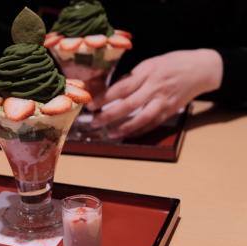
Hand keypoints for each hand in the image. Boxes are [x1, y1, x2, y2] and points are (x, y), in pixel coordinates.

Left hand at [87, 49, 222, 137]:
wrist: (202, 69)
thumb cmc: (173, 62)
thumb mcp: (151, 62)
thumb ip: (133, 76)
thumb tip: (114, 89)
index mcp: (148, 72)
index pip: (122, 87)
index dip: (104, 97)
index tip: (91, 104)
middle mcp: (155, 88)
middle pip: (129, 104)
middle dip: (109, 115)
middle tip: (94, 121)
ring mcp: (163, 101)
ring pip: (142, 118)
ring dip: (124, 128)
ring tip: (109, 133)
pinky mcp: (170, 111)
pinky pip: (153, 124)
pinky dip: (139, 131)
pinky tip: (127, 135)